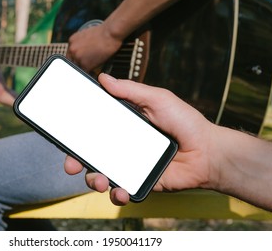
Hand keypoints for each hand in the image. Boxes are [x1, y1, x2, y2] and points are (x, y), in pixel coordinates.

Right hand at [64, 73, 215, 204]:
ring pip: (100, 174)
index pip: (91, 129)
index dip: (75, 134)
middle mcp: (121, 145)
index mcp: (121, 126)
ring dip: (92, 180)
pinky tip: (121, 191)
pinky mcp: (139, 182)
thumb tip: (103, 78)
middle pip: (89, 154)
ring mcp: (129, 165)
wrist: (208, 151)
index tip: (63, 136)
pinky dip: (117, 194)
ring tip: (99, 181)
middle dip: (74, 161)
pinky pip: (121, 190)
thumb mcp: (157, 99)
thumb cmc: (184, 121)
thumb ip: (130, 90)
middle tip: (70, 165)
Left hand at [66, 23, 122, 71]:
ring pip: (78, 68)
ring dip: (84, 69)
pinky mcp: (86, 65)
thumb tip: (83, 49)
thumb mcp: (86, 34)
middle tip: (86, 65)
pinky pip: (85, 73)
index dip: (75, 58)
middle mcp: (72, 49)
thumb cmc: (103, 32)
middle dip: (78, 64)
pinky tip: (94, 71)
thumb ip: (80, 43)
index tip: (80, 60)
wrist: (110, 33)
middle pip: (71, 62)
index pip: (69, 54)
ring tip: (91, 67)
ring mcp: (78, 57)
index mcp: (72, 41)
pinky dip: (90, 72)